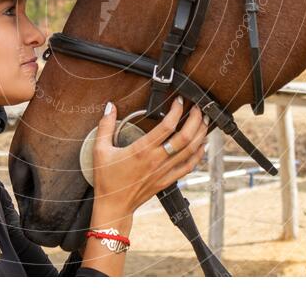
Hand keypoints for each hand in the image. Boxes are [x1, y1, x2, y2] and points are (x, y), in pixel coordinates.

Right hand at [91, 97, 209, 215]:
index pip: (167, 126)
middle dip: (195, 120)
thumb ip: (105, 126)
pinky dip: (199, 155)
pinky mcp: (167, 180)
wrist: (114, 205)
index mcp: (142, 150)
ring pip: (190, 151)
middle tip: (198, 108)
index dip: (176, 110)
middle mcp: (157, 160)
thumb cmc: (107, 178)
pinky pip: (188, 166)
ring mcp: (164, 171)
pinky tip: (202, 145)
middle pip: (185, 137)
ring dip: (200, 134)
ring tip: (204, 121)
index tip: (179, 100)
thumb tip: (110, 106)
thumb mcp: (100, 149)